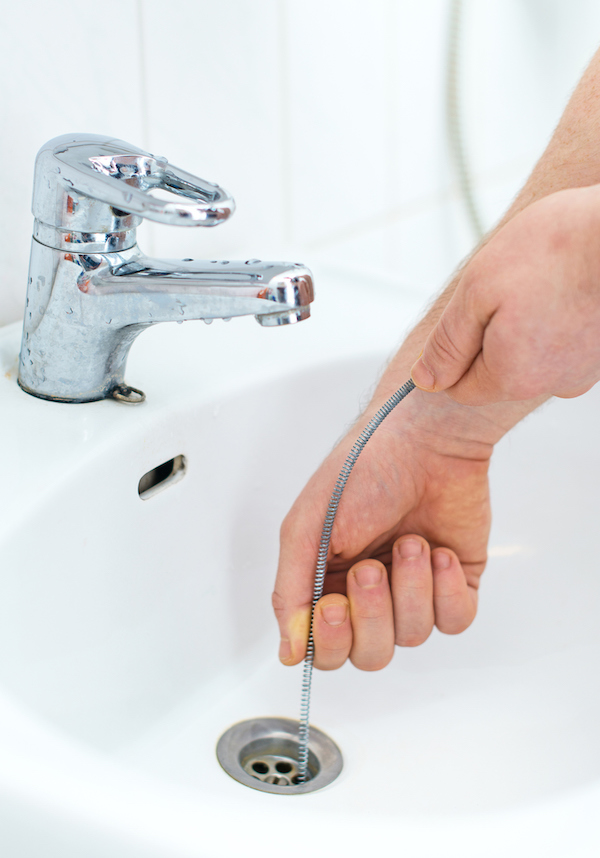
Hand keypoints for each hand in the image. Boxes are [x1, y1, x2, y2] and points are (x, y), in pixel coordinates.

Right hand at [272, 382, 518, 670]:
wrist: (425, 440)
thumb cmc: (361, 471)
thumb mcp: (306, 529)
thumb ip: (291, 592)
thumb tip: (289, 651)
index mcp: (328, 583)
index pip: (326, 650)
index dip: (331, 641)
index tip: (333, 605)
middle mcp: (371, 594)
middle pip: (370, 654)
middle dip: (373, 615)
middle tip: (371, 569)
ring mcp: (415, 590)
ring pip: (413, 636)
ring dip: (411, 588)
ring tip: (410, 541)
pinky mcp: (455, 583)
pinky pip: (455, 621)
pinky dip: (446, 590)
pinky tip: (438, 553)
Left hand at [411, 185, 599, 404]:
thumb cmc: (557, 250)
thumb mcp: (477, 291)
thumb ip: (448, 343)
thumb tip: (425, 379)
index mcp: (513, 377)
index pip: (460, 389)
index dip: (454, 352)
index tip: (468, 313)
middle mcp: (553, 383)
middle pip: (498, 372)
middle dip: (492, 333)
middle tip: (507, 288)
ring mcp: (585, 368)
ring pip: (533, 354)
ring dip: (526, 322)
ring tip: (540, 281)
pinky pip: (563, 340)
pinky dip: (556, 317)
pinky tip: (563, 285)